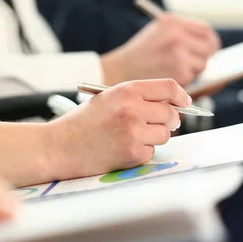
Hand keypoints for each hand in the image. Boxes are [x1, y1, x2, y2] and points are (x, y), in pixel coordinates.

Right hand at [48, 79, 190, 178]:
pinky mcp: (132, 153)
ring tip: (131, 137)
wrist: (57, 146)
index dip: (181, 96)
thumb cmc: (81, 123)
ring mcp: (134, 132)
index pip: (169, 87)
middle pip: (171, 114)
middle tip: (160, 125)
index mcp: (127, 90)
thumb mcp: (107, 99)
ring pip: (164, 135)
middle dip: (169, 121)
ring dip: (154, 138)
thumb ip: (137, 98)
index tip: (184, 103)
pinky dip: (141, 153)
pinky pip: (151, 153)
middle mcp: (133, 108)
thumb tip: (172, 106)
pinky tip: (122, 150)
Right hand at [101, 14, 219, 86]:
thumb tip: (209, 43)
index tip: (208, 47)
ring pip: (202, 65)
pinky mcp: (180, 73)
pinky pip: (193, 77)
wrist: (118, 70)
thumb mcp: (157, 32)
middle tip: (196, 62)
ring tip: (174, 71)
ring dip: (193, 70)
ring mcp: (180, 54)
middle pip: (209, 47)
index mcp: (172, 22)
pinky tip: (169, 78)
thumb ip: (181, 33)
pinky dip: (185, 80)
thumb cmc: (138, 54)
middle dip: (204, 56)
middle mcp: (177, 35)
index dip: (209, 41)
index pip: (205, 30)